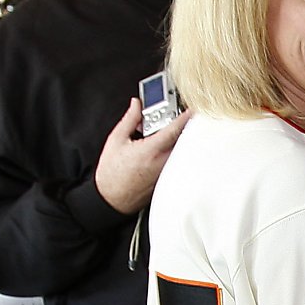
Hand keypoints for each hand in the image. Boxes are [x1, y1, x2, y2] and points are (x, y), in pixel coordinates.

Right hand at [94, 98, 190, 215]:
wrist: (111, 199)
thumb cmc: (111, 173)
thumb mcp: (116, 140)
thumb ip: (129, 119)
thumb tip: (136, 105)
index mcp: (150, 150)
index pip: (174, 129)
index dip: (185, 116)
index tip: (192, 107)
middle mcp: (162, 162)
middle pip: (181, 138)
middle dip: (180, 125)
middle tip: (172, 116)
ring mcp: (167, 171)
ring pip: (180, 149)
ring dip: (176, 138)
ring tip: (160, 132)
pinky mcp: (167, 178)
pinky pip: (176, 160)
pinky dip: (173, 149)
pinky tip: (160, 146)